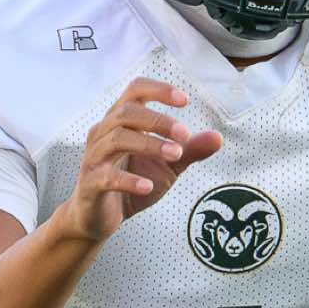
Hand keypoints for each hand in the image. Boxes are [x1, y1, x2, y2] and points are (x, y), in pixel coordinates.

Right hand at [60, 79, 223, 241]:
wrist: (101, 217)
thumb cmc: (132, 182)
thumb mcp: (168, 166)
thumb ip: (190, 151)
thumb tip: (218, 137)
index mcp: (121, 121)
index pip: (135, 91)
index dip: (158, 90)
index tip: (185, 100)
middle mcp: (104, 133)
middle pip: (126, 112)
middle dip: (159, 120)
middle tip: (185, 134)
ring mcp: (94, 157)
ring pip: (116, 139)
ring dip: (149, 145)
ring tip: (176, 155)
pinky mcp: (90, 184)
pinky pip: (107, 177)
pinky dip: (129, 180)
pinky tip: (148, 186)